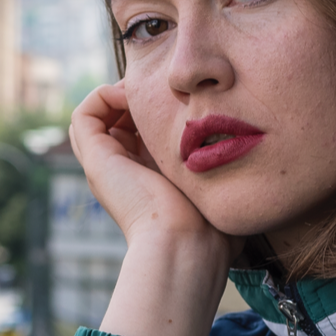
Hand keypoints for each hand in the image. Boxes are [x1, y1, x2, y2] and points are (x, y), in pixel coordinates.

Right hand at [68, 82, 214, 246]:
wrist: (185, 243)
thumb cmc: (210, 227)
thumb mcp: (218, 188)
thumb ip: (224, 172)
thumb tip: (252, 162)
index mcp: (149, 178)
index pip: (140, 134)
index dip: (156, 111)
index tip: (182, 101)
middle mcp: (123, 171)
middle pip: (116, 122)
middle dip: (136, 99)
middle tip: (161, 92)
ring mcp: (106, 166)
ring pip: (97, 116)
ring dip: (119, 93)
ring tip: (145, 91)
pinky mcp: (96, 161)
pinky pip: (84, 115)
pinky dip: (103, 95)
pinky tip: (132, 96)